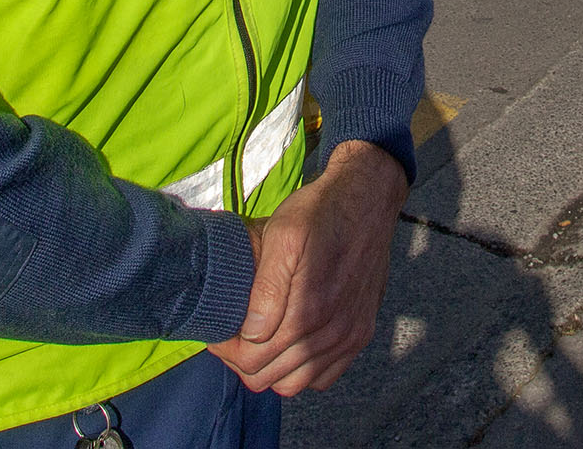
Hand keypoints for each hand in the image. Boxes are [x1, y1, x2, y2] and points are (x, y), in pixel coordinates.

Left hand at [206, 140, 408, 395]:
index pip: (252, 359)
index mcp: (308, 311)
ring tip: (254, 341)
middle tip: (229, 335)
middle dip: (241, 360)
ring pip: (296, 383)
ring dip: (269, 369)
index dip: (225, 349)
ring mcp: (349, 337)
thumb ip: (266, 289)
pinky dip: (301, 370)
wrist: (368, 199)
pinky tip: (288, 345)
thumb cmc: (320, 212)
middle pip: (269, 376)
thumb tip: (251, 333)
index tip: (215, 331)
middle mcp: (332, 332)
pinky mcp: (360, 334)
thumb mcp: (283, 234)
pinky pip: (324, 377)